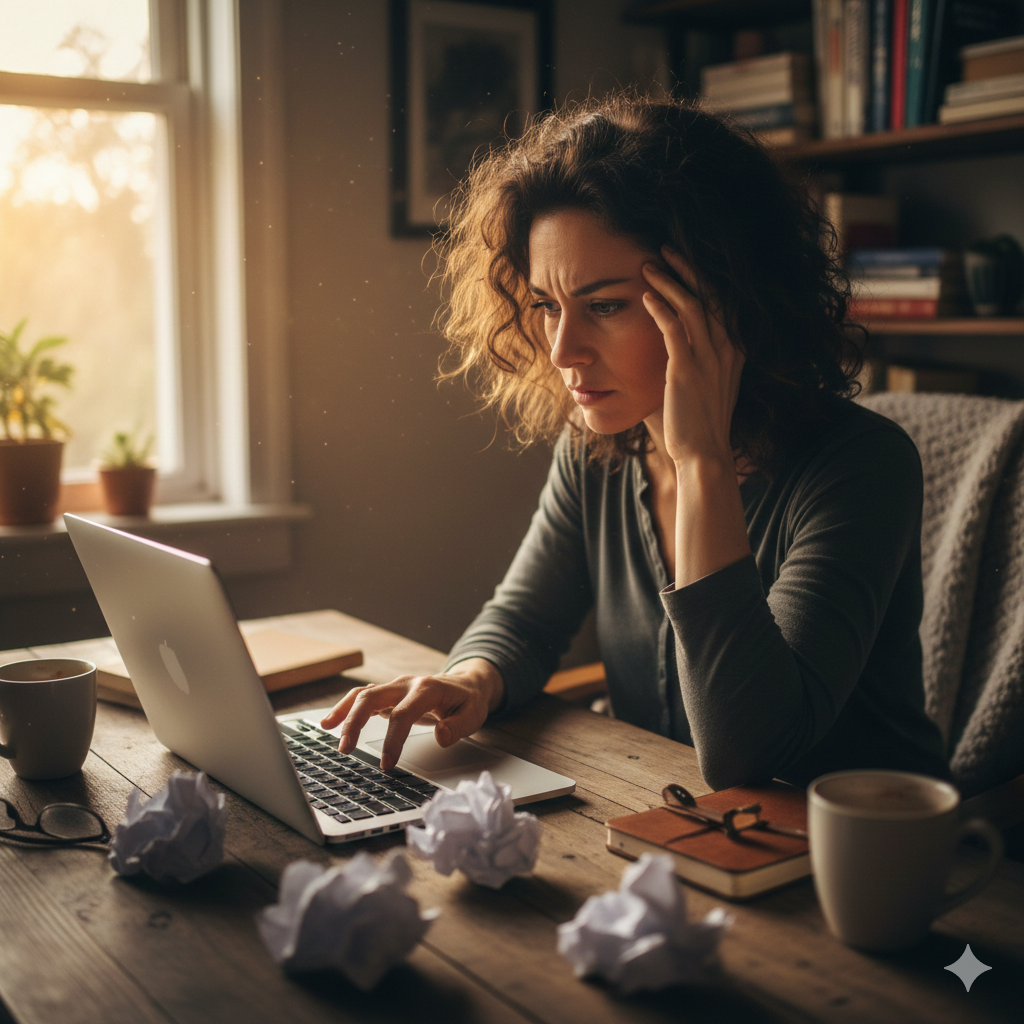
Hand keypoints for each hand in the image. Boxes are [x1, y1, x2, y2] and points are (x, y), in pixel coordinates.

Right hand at [319, 658, 503, 770]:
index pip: (404, 714)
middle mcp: (406, 684)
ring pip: (363, 694)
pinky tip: (330, 723)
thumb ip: (458, 727)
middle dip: (355, 722)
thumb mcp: (474, 715)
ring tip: (327, 730)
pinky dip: (345, 708)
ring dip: (344, 712)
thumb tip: (441, 737)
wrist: (466, 684)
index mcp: (427, 689)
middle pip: (373, 697)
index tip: (385, 764)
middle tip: (344, 749)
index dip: (393, 739)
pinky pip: (362, 698)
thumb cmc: (468, 701)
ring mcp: (395, 687)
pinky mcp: (388, 694)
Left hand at [641, 248, 744, 469]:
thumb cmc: (700, 425)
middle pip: (711, 294)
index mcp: (735, 351)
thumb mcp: (709, 387)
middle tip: (665, 249)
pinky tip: (646, 296)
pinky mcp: (686, 370)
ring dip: (669, 282)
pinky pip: (674, 329)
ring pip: (693, 305)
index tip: (683, 261)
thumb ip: (701, 362)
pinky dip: (660, 308)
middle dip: (687, 268)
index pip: (723, 302)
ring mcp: (709, 359)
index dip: (703, 277)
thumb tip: (681, 347)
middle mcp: (727, 349)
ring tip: (648, 266)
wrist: (704, 455)